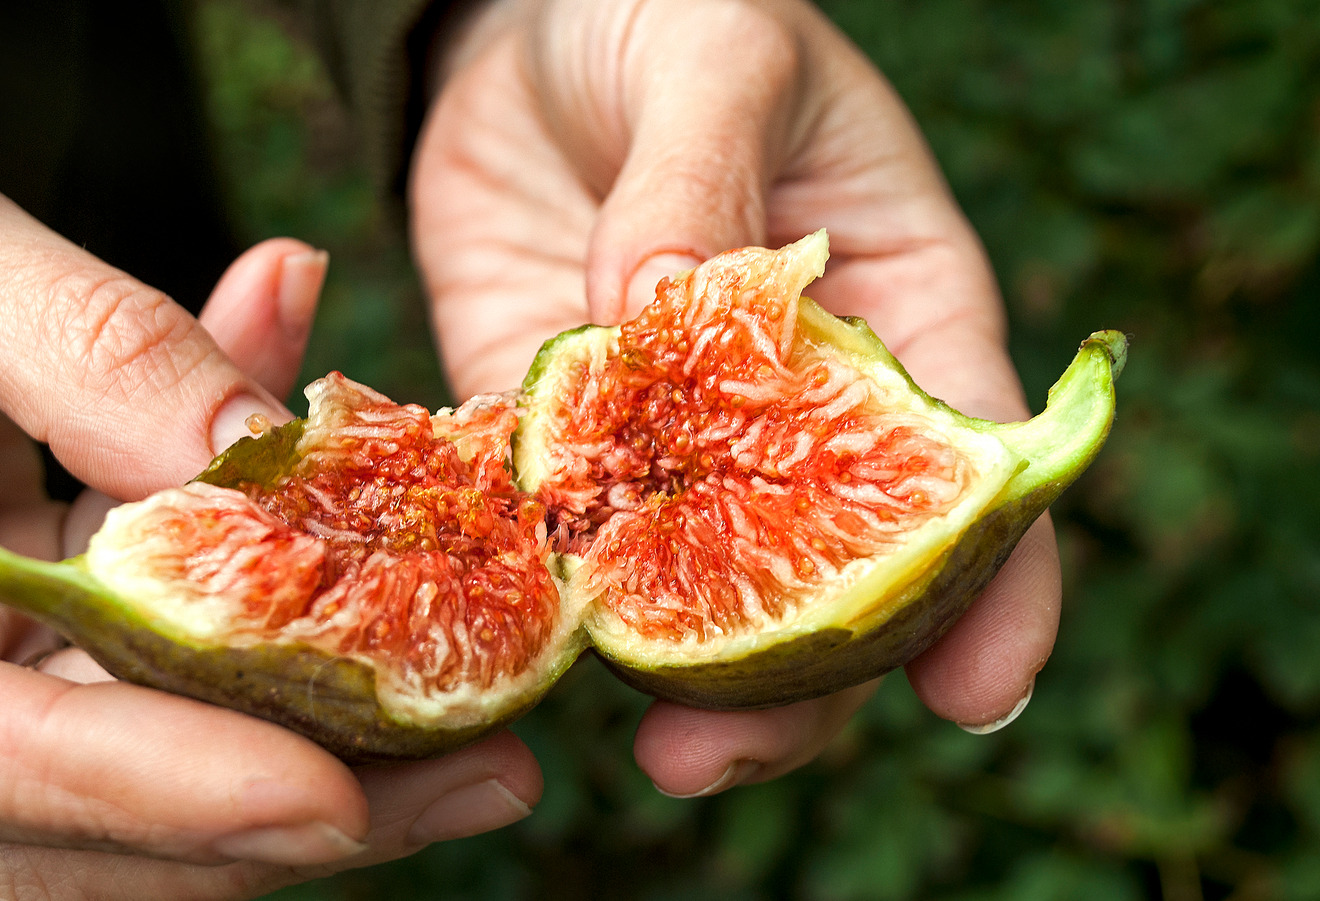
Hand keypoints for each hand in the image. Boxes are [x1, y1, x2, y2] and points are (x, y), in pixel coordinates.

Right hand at [0, 93, 537, 898]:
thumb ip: (71, 347)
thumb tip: (259, 459)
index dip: (143, 791)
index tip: (327, 798)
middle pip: (62, 813)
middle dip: (279, 810)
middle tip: (477, 774)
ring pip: (129, 758)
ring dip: (307, 727)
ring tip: (479, 701)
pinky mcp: (0, 624)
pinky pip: (147, 638)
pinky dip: (255, 581)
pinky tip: (347, 484)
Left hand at [410, 0, 1056, 794]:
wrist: (527, 30)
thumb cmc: (667, 16)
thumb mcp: (719, 58)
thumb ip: (703, 181)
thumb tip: (662, 319)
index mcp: (889, 312)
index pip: (960, 471)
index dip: (988, 588)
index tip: (975, 693)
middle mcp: (786, 403)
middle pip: (825, 574)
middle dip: (799, 682)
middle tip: (727, 749)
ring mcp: (666, 431)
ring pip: (693, 584)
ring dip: (674, 677)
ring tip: (646, 746)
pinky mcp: (553, 429)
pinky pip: (556, 522)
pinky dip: (547, 590)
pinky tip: (528, 649)